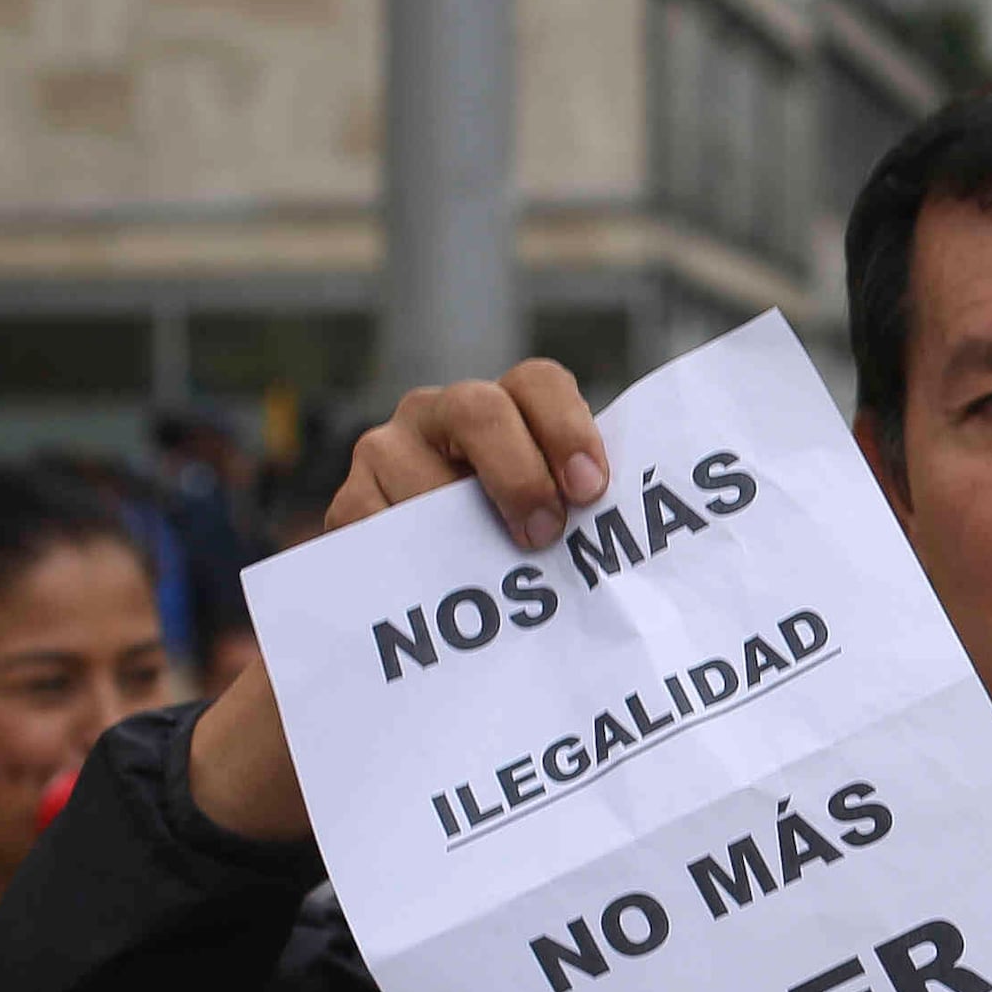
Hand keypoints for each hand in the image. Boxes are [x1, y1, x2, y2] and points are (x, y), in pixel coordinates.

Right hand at [183, 358, 610, 846]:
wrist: (427, 608)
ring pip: (414, 463)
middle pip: (479, 408)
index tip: (591, 490)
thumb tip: (644, 539)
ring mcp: (387, 451)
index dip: (568, 427)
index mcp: (508, 408)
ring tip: (489, 570)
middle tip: (545, 534)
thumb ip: (584, 514)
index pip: (538, 382)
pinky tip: (435, 587)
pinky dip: (407, 554)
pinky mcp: (347, 502)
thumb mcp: (555, 528)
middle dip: (517, 471)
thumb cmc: (518, 558)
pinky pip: (370, 518)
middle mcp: (443, 415)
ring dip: (459, 522)